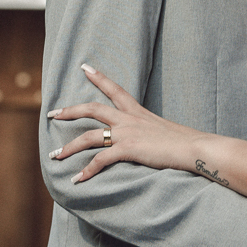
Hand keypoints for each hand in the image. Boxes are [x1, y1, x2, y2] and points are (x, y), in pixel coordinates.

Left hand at [48, 64, 199, 181]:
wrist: (194, 148)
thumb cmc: (185, 142)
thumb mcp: (164, 131)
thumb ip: (151, 132)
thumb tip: (149, 140)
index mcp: (138, 112)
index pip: (115, 89)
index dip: (99, 77)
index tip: (84, 67)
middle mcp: (129, 119)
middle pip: (92, 109)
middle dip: (70, 111)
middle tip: (52, 113)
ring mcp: (127, 133)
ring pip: (90, 136)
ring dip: (69, 147)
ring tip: (55, 156)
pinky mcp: (129, 149)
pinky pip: (100, 160)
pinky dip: (87, 170)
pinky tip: (77, 179)